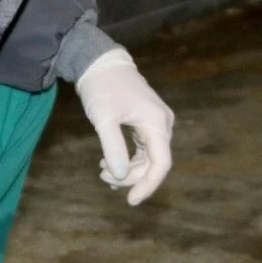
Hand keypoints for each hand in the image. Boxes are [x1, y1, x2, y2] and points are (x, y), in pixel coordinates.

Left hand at [75, 50, 174, 205]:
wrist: (99, 61)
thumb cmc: (101, 87)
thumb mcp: (103, 118)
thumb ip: (113, 147)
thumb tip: (120, 175)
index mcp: (156, 122)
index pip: (161, 164)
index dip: (148, 185)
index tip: (131, 201)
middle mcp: (162, 124)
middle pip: (154, 163)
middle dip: (130, 176)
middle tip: (103, 176)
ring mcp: (155, 123)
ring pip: (147, 158)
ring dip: (127, 170)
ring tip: (102, 171)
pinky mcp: (146, 122)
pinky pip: (142, 149)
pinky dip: (127, 160)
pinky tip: (108, 164)